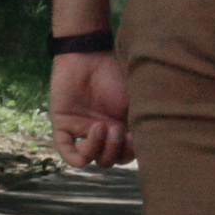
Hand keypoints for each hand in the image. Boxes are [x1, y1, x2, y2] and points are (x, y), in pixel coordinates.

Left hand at [50, 48, 131, 169]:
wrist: (89, 54)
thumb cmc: (114, 73)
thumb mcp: (134, 100)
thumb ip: (141, 124)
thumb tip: (152, 145)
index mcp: (118, 127)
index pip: (124, 155)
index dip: (129, 153)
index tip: (134, 138)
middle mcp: (100, 132)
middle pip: (108, 160)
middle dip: (114, 149)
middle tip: (116, 128)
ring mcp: (81, 130)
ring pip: (89, 158)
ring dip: (98, 148)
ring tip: (101, 126)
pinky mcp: (62, 125)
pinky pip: (66, 151)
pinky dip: (76, 156)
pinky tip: (87, 142)